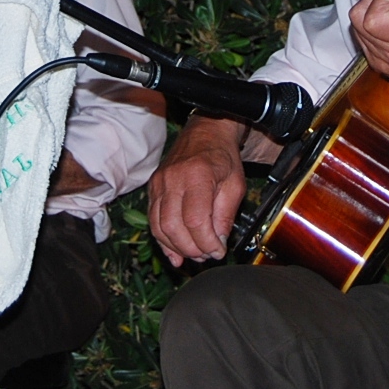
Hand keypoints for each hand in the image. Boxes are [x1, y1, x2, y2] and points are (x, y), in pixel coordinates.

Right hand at [148, 116, 246, 266]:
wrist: (205, 132)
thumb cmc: (221, 156)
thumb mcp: (235, 184)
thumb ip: (226, 214)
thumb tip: (218, 242)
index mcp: (197, 176)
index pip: (196, 221)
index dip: (207, 243)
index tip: (218, 251)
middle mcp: (173, 179)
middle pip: (174, 227)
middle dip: (191, 249)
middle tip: (207, 255)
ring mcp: (159, 184)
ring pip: (159, 227)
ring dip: (176, 248)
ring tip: (194, 255)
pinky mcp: (153, 188)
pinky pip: (153, 220)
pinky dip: (163, 240)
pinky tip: (175, 253)